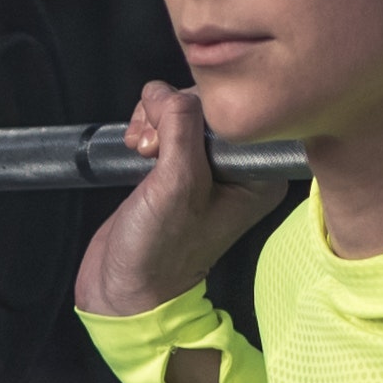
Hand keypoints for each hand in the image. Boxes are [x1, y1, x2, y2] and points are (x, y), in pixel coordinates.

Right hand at [78, 79, 238, 318]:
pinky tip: (136, 152)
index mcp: (257, 175)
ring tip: (141, 154)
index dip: (198, 109)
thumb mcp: (176, 184)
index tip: (171, 137)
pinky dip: (144, 128)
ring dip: (152, 122)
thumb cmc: (160, 253)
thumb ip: (180, 129)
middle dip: (169, 115)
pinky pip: (163, 124)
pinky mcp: (176, 165)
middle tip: (151, 150)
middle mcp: (236, 168)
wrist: (125, 289)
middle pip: (205, 105)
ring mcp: (205, 167)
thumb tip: (168, 92)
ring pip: (179, 110)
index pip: (237, 110)